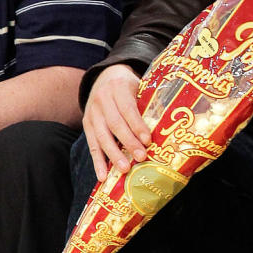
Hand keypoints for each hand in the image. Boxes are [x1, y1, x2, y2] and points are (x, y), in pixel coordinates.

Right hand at [82, 64, 149, 180]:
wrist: (105, 77)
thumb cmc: (130, 85)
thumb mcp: (139, 86)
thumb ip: (148, 102)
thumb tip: (166, 125)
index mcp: (119, 87)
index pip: (128, 109)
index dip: (137, 125)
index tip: (148, 140)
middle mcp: (102, 100)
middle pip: (115, 124)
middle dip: (128, 142)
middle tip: (140, 157)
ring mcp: (92, 113)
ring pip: (101, 136)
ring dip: (113, 155)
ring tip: (124, 169)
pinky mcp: (86, 124)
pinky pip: (91, 144)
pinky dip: (97, 161)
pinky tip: (102, 175)